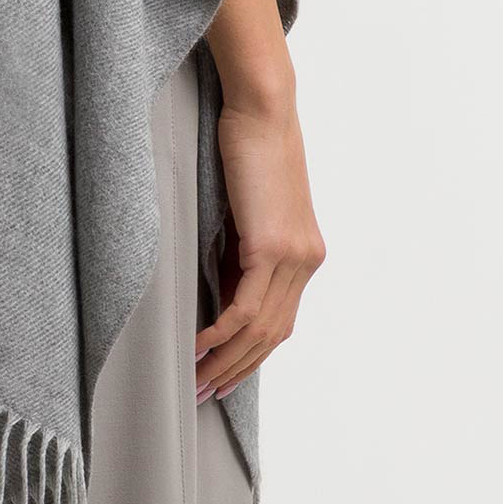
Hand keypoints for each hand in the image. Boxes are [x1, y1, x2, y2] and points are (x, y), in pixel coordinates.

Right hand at [194, 91, 325, 402]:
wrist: (262, 109)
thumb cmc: (249, 146)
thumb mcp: (249, 208)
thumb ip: (243, 249)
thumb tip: (221, 286)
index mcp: (305, 254)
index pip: (279, 321)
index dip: (250, 354)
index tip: (222, 376)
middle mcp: (306, 261)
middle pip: (272, 334)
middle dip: (237, 369)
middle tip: (204, 394)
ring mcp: (293, 256)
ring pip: (259, 328)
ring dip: (226, 360)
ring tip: (196, 381)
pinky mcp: (271, 247)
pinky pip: (244, 306)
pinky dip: (221, 332)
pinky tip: (198, 346)